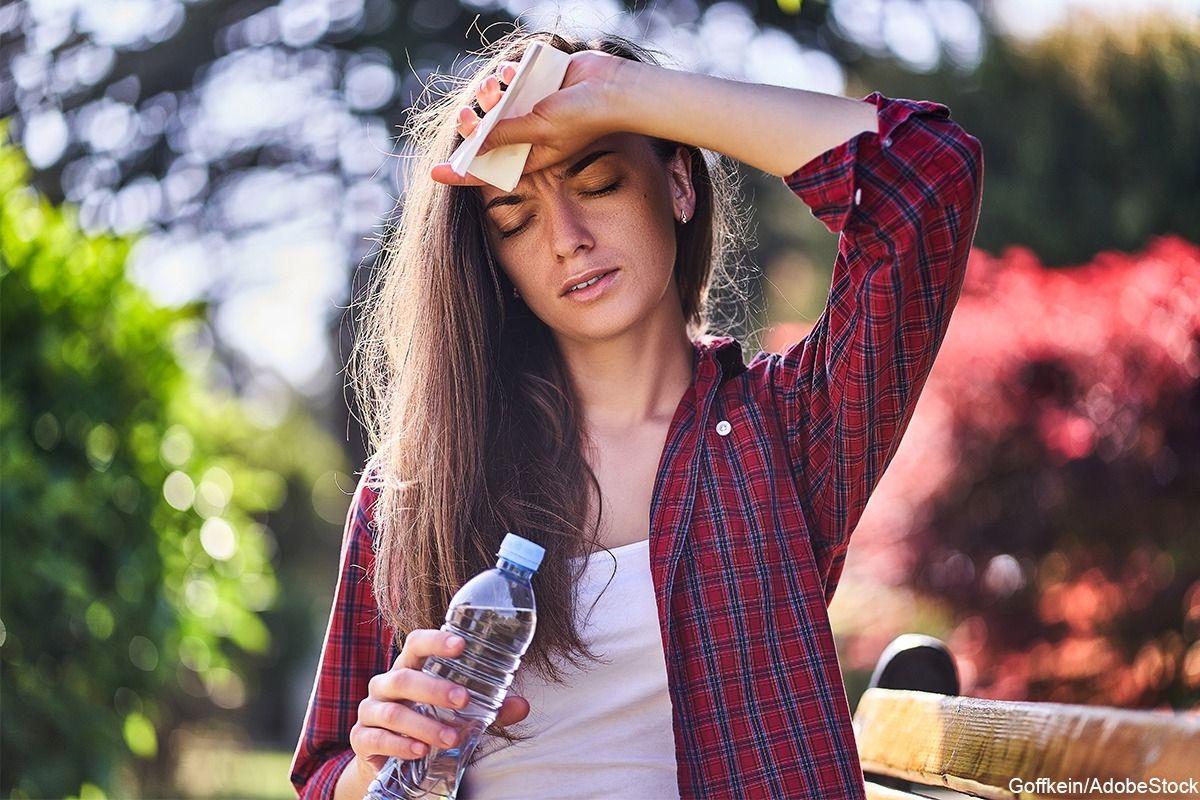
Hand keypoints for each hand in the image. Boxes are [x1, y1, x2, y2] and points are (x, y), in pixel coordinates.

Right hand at [348, 628, 531, 775]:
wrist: (388, 759)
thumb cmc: (426, 721)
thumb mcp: (457, 714)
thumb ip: (489, 709)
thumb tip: (522, 706)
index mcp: (409, 668)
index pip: (416, 644)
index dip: (436, 641)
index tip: (461, 644)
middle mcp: (385, 684)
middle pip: (404, 678)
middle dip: (434, 689)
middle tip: (463, 700)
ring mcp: (370, 711)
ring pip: (393, 713)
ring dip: (424, 725)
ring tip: (450, 737)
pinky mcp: (361, 739)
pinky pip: (376, 739)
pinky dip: (399, 745)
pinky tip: (420, 751)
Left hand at [431, 50, 630, 185]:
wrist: (612, 87)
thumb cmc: (582, 117)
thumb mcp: (539, 130)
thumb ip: (505, 134)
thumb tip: (473, 145)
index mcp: (529, 156)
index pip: (489, 169)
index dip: (462, 173)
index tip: (436, 173)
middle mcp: (527, 134)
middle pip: (487, 134)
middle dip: (473, 124)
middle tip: (466, 115)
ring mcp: (531, 108)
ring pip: (494, 104)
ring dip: (487, 95)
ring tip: (492, 87)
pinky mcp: (536, 84)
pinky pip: (509, 79)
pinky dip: (503, 74)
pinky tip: (507, 71)